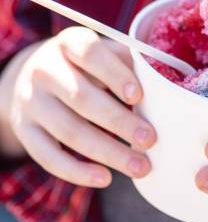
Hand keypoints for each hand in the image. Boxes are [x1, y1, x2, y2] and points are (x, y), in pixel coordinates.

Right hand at [0, 26, 155, 186]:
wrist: (35, 75)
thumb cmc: (88, 65)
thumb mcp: (106, 53)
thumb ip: (132, 64)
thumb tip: (168, 83)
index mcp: (69, 43)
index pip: (90, 54)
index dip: (114, 75)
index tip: (138, 97)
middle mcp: (44, 69)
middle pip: (81, 98)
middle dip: (119, 122)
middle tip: (150, 139)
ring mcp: (30, 101)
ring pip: (68, 131)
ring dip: (107, 152)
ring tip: (140, 166)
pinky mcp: (25, 131)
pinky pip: (48, 156)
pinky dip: (77, 171)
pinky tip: (106, 178)